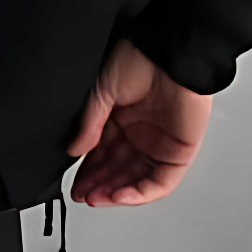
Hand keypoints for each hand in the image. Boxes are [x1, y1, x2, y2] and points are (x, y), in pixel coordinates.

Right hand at [67, 39, 210, 206]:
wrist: (169, 53)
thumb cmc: (139, 57)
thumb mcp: (101, 88)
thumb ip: (89, 122)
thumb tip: (74, 149)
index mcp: (118, 116)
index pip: (99, 152)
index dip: (86, 169)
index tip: (74, 184)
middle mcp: (138, 132)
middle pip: (116, 169)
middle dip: (98, 184)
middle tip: (82, 195)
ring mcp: (158, 143)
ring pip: (135, 179)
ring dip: (115, 192)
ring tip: (97, 199)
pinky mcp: (178, 152)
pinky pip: (160, 181)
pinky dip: (140, 192)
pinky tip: (120, 195)